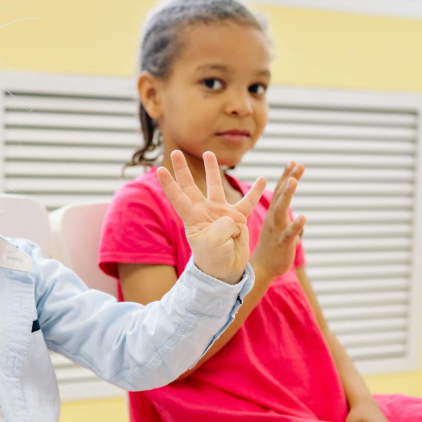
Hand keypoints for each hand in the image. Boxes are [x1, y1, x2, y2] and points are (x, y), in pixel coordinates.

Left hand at [157, 150, 266, 283]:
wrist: (225, 270)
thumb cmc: (214, 258)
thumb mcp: (214, 243)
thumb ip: (222, 226)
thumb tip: (232, 218)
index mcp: (193, 218)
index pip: (178, 197)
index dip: (170, 184)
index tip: (159, 169)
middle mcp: (204, 211)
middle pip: (191, 185)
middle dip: (182, 169)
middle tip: (175, 152)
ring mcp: (221, 212)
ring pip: (216, 186)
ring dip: (212, 169)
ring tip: (208, 153)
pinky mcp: (238, 217)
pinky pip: (248, 201)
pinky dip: (255, 191)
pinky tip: (262, 178)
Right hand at [251, 161, 305, 279]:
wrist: (263, 269)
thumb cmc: (273, 249)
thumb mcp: (282, 232)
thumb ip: (291, 223)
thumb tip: (301, 222)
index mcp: (274, 215)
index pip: (280, 192)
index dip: (286, 176)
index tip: (293, 162)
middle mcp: (274, 219)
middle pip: (281, 195)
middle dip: (289, 179)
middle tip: (297, 164)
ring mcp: (277, 230)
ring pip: (282, 210)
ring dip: (287, 195)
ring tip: (294, 180)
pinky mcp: (283, 243)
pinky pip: (289, 234)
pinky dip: (296, 226)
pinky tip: (303, 217)